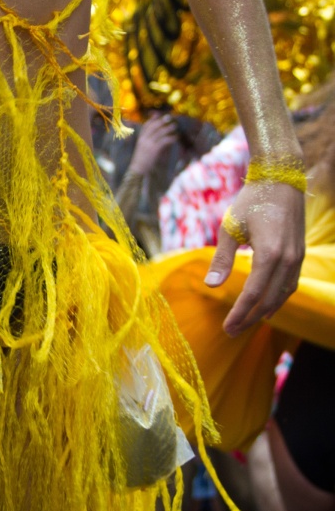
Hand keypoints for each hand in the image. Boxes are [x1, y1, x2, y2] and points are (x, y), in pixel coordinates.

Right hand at [128, 114, 178, 175]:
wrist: (138, 169)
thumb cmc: (142, 160)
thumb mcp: (144, 148)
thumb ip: (152, 141)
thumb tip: (164, 135)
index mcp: (141, 138)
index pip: (146, 125)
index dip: (153, 119)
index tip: (159, 114)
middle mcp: (144, 139)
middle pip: (153, 126)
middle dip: (162, 120)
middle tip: (169, 117)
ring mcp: (148, 144)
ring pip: (160, 132)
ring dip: (168, 128)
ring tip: (175, 126)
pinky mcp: (154, 149)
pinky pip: (164, 140)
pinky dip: (171, 138)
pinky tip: (175, 137)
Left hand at [205, 182, 304, 336]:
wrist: (280, 179)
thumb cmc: (252, 201)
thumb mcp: (230, 228)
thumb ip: (222, 259)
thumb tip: (211, 286)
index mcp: (269, 255)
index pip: (253, 295)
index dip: (239, 313)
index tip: (226, 327)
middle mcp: (288, 260)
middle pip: (269, 300)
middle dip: (249, 318)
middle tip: (232, 331)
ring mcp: (297, 257)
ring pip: (283, 295)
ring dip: (265, 311)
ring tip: (247, 322)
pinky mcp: (299, 253)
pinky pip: (290, 284)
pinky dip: (278, 298)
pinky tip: (267, 305)